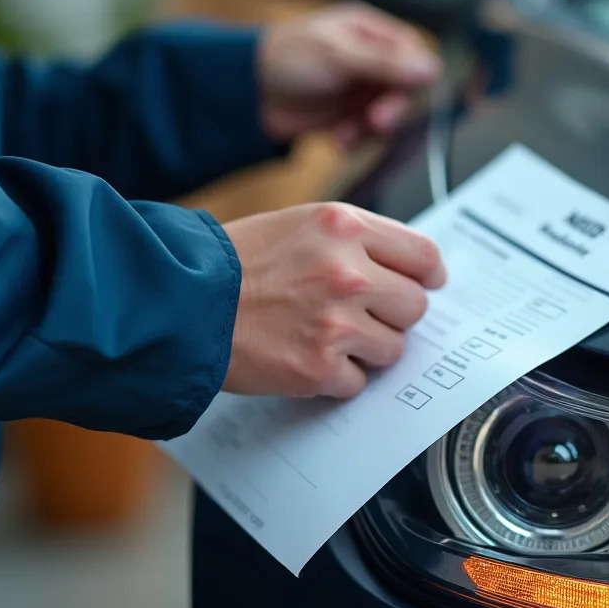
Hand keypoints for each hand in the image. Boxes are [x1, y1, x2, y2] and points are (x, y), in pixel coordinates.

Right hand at [221, 202, 446, 397]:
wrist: (180, 303)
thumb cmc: (230, 264)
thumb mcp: (297, 225)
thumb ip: (351, 242)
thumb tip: (400, 268)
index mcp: (344, 227)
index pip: (422, 255)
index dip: (428, 275)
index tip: (426, 284)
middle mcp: (348, 272)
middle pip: (414, 306)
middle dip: (392, 316)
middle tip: (358, 317)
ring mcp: (337, 322)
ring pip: (393, 348)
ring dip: (367, 350)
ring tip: (324, 337)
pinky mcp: (320, 366)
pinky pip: (358, 381)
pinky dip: (336, 378)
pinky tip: (304, 358)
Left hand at [258, 2, 440, 148]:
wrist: (245, 94)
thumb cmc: (284, 59)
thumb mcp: (339, 57)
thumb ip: (386, 64)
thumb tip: (432, 68)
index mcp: (370, 32)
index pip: (412, 57)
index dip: (409, 83)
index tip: (392, 102)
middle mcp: (368, 59)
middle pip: (402, 91)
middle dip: (388, 111)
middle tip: (373, 123)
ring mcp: (357, 88)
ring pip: (387, 115)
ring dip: (369, 130)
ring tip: (344, 135)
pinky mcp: (345, 114)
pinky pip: (367, 131)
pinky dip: (355, 139)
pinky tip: (338, 141)